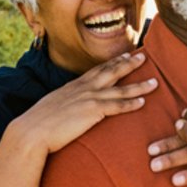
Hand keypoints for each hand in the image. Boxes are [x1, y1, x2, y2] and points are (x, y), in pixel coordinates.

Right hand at [13, 52, 156, 156]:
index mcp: (74, 85)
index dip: (113, 62)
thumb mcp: (53, 105)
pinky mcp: (92, 111)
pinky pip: (118, 106)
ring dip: (140, 85)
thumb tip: (69, 106)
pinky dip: (132, 103)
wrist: (31, 131)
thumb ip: (65, 102)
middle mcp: (84, 88)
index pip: (98, 69)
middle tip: (143, 57)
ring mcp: (89, 98)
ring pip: (121, 89)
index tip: (125, 55)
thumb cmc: (38, 122)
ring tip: (154, 82)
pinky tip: (144, 102)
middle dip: (129, 64)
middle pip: (112, 72)